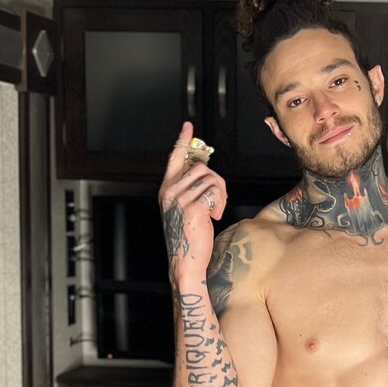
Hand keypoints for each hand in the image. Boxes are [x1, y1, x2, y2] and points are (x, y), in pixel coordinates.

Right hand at [158, 121, 227, 273]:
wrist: (186, 260)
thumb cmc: (189, 235)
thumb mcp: (185, 207)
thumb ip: (190, 187)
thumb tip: (204, 168)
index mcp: (166, 188)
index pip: (174, 157)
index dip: (182, 140)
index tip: (188, 126)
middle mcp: (170, 191)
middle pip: (202, 167)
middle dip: (217, 182)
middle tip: (217, 202)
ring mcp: (179, 199)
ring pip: (211, 179)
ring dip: (220, 195)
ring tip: (214, 212)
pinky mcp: (193, 207)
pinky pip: (215, 192)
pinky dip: (220, 204)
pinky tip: (214, 217)